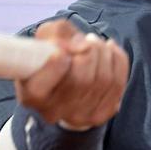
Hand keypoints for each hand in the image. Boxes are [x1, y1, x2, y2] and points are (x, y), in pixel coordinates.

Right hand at [14, 18, 128, 128]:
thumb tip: (81, 45)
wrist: (64, 78)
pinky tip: (109, 50)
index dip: (55, 65)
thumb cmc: (51, 54)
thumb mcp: (44, 38)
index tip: (60, 50)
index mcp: (32, 95)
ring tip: (96, 43)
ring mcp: (79, 116)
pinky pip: (118, 83)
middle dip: (89, 51)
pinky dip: (117, 60)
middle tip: (86, 41)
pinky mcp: (100, 114)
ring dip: (104, 53)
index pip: (40, 89)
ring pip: (103, 80)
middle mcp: (53, 111)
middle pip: (81, 80)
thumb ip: (56, 33)